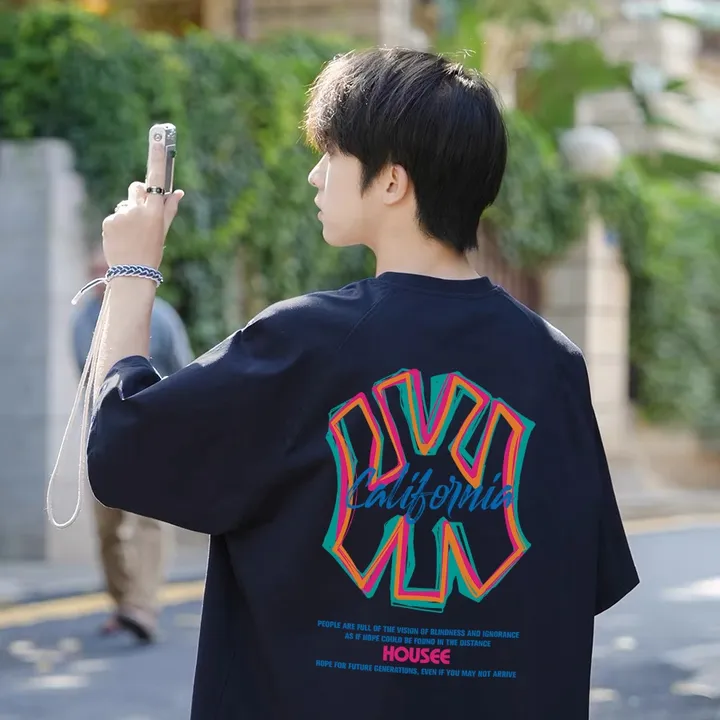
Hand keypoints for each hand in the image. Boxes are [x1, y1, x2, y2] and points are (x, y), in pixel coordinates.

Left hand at [102, 135, 183, 269]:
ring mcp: (122, 214)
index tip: (159, 137)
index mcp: (155, 211)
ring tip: (131, 235)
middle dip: (138, 195)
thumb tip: (178, 192)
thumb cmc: (152, 252)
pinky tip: (122, 239)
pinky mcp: (109, 221)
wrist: (132, 273)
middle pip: (136, 188)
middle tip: (142, 213)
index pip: (157, 179)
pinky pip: (115, 215)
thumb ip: (169, 209)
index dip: (158, 158)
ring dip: (128, 213)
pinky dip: (118, 224)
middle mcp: (138, 209)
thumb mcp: (163, 231)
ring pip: (125, 204)